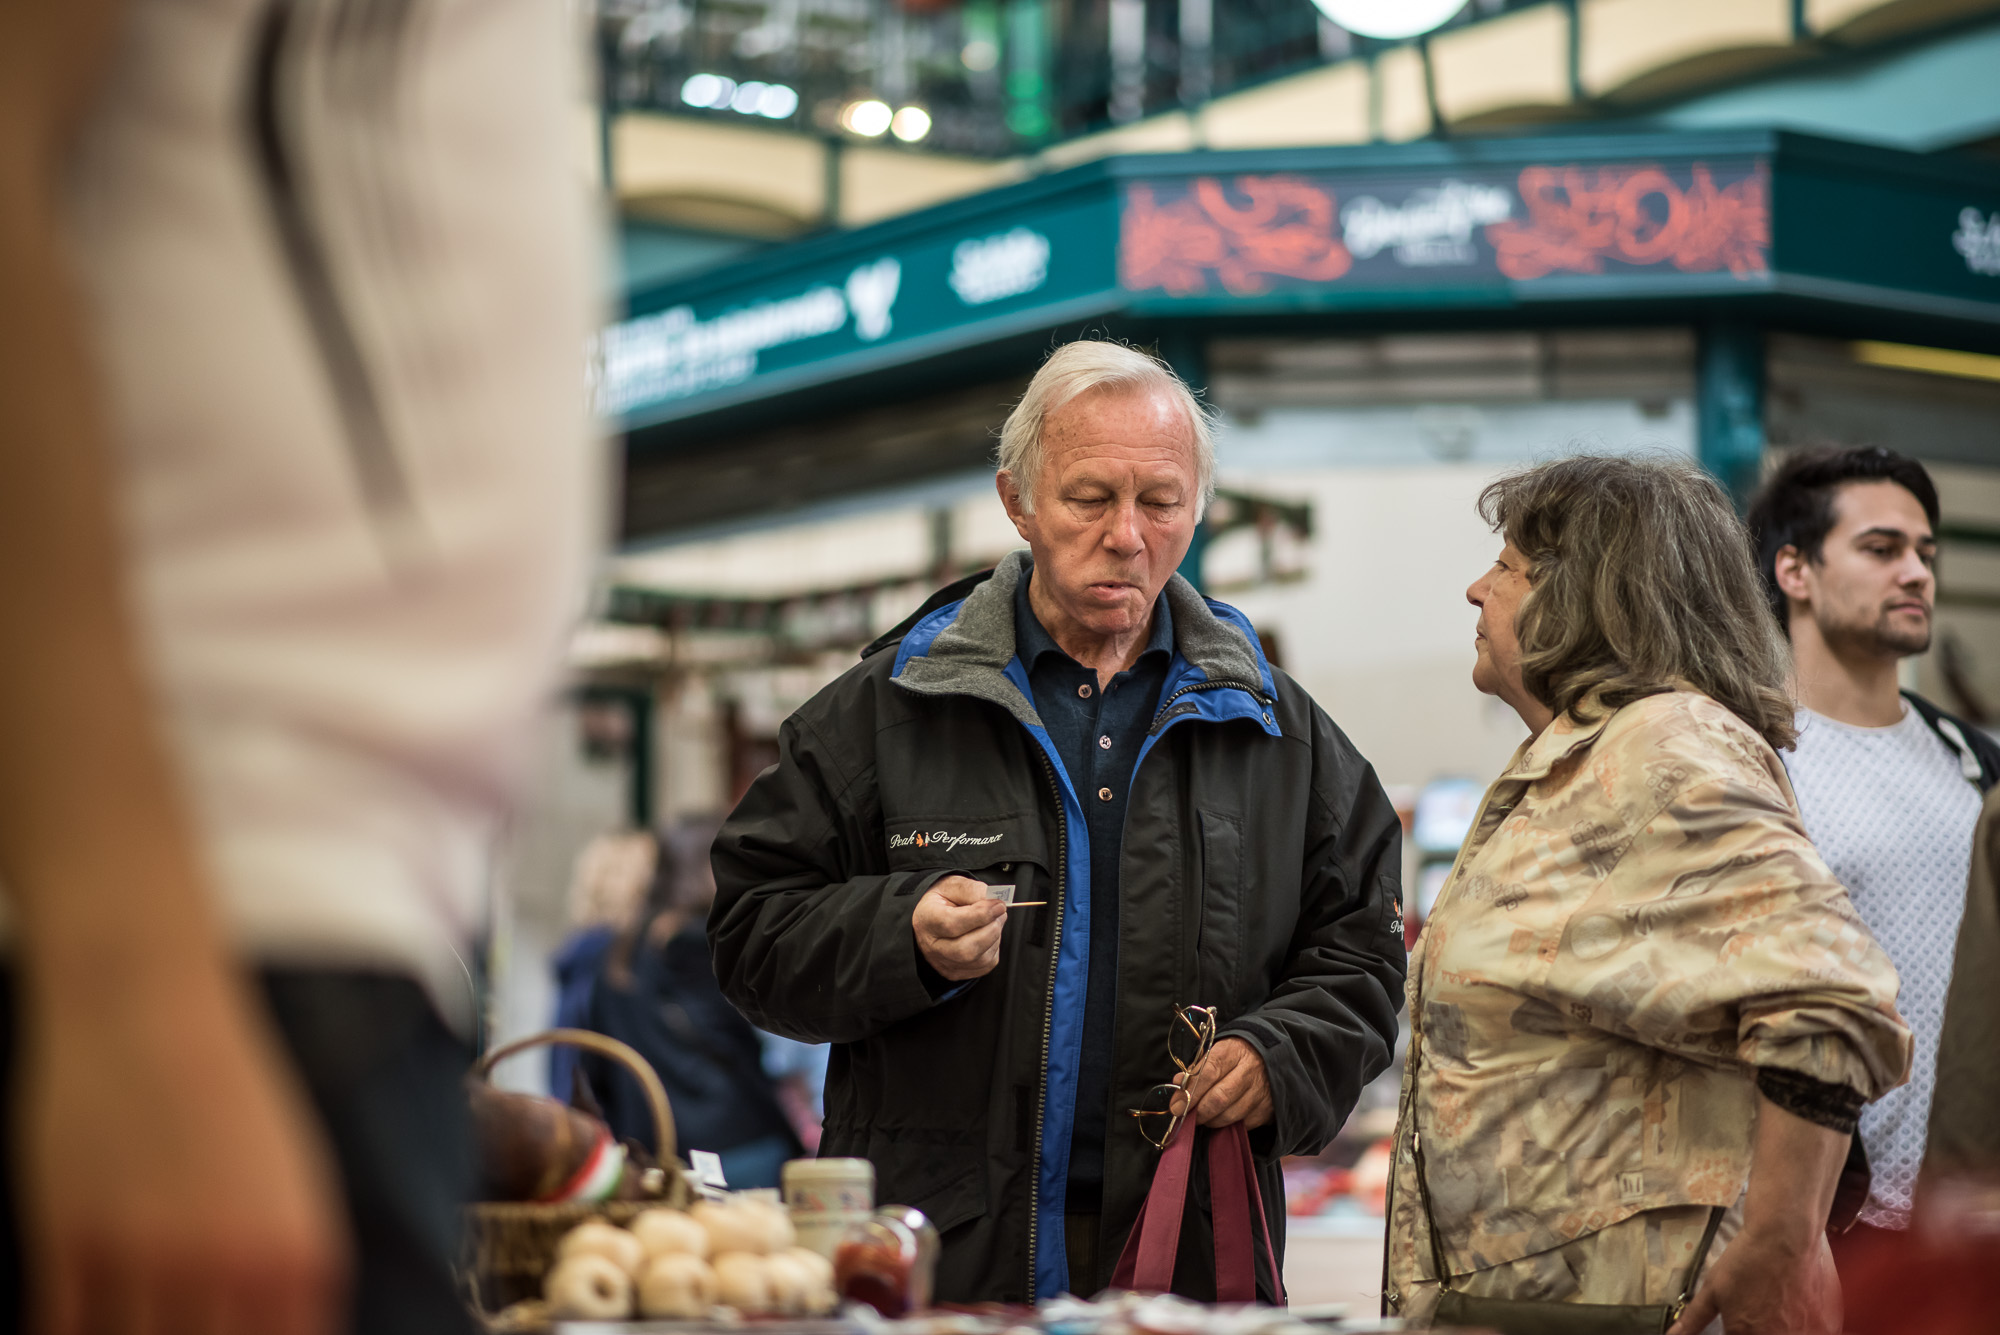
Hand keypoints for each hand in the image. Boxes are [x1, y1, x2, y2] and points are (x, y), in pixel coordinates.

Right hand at [20, 969, 349, 1334]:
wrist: (148, 1006)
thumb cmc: (226, 1090)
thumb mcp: (289, 1178)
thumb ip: (288, 1267)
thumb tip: (285, 1327)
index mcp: (296, 1254)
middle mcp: (229, 1266)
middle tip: (175, 1327)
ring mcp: (147, 1258)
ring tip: (129, 1322)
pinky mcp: (69, 1242)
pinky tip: (73, 1321)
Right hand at [913, 875, 1007, 981]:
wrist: (934, 915)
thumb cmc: (944, 899)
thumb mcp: (954, 885)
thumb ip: (973, 891)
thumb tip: (995, 904)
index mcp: (927, 919)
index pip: (952, 924)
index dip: (981, 915)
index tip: (998, 905)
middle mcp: (931, 946)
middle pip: (966, 949)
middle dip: (991, 929)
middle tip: (1000, 912)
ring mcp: (943, 963)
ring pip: (979, 959)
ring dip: (995, 938)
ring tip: (994, 920)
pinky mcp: (956, 972)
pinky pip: (985, 966)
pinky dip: (993, 949)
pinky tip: (988, 935)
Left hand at [1171, 1036, 1272, 1128]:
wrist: (1268, 1058)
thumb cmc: (1234, 1057)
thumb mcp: (1216, 1053)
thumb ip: (1196, 1070)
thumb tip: (1178, 1084)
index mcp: (1232, 1051)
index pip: (1209, 1072)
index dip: (1191, 1092)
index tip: (1177, 1106)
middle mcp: (1249, 1070)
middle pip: (1219, 1098)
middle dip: (1199, 1112)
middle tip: (1188, 1117)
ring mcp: (1261, 1091)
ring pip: (1230, 1115)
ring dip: (1211, 1121)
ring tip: (1204, 1117)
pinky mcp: (1267, 1109)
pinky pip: (1243, 1125)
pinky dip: (1229, 1125)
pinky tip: (1223, 1117)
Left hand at [1668, 1224, 1839, 1334]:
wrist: (1787, 1235)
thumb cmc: (1747, 1261)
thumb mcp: (1713, 1290)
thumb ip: (1694, 1319)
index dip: (1739, 1328)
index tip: (1742, 1317)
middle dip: (1760, 1327)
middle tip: (1762, 1303)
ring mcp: (1809, 1334)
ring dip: (1782, 1325)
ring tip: (1777, 1300)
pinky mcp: (1829, 1324)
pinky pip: (1815, 1331)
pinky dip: (1805, 1323)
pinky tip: (1796, 1301)